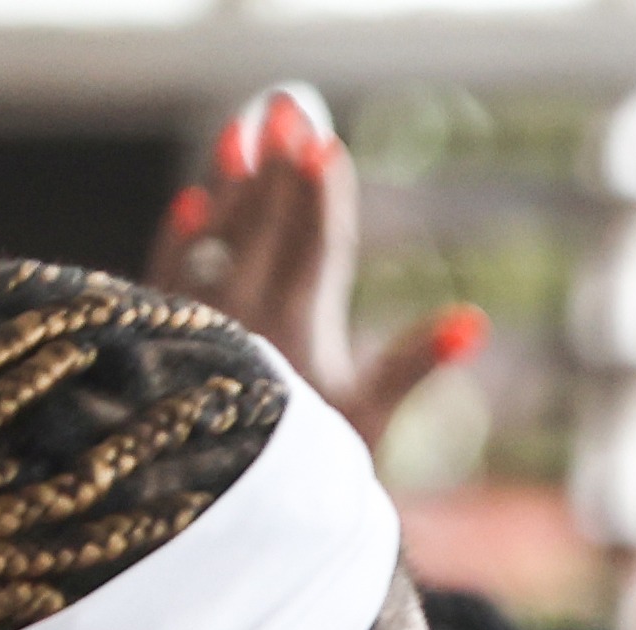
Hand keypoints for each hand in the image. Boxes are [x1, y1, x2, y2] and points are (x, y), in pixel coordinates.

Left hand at [157, 89, 486, 440]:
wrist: (223, 516)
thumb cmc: (316, 475)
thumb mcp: (373, 423)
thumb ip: (418, 365)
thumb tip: (476, 321)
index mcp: (297, 331)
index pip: (315, 244)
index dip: (322, 193)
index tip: (326, 143)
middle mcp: (240, 315)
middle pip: (264, 223)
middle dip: (277, 164)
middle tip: (288, 107)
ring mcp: (195, 321)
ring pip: (213, 234)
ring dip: (230, 183)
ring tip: (242, 134)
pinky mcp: (160, 335)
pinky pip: (166, 269)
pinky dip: (181, 233)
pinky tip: (192, 202)